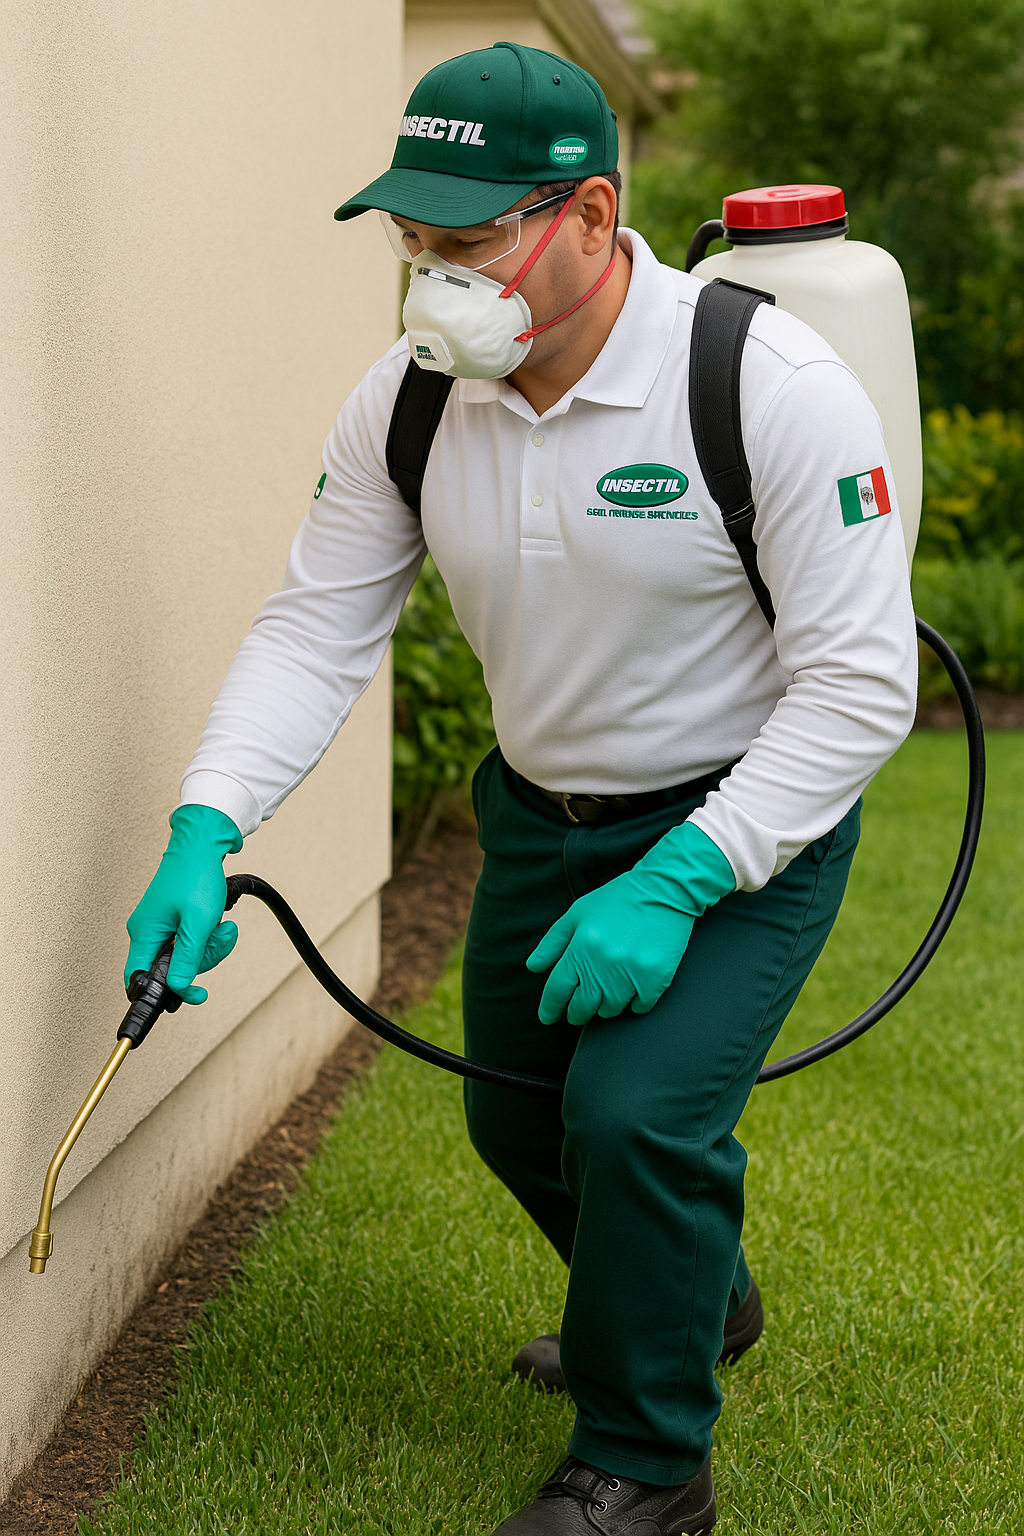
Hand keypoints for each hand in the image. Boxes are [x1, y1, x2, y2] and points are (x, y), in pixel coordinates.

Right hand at [125, 804, 243, 1003]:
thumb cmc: (196, 876)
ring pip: (184, 956)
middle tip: (221, 939)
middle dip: (202, 960)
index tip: (194, 996)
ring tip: (225, 928)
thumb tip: (178, 988)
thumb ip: (187, 959)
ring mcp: (159, 926)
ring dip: (210, 946)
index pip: (139, 979)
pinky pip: (189, 941)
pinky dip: (207, 936)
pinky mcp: (172, 920)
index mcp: (143, 934)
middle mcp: (147, 932)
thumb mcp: (198, 923)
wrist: (202, 844)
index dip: (161, 994)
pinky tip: (219, 923)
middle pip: (169, 970)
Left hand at [527, 872, 695, 1024]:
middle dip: (577, 1013)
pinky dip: (635, 1003)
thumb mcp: (578, 913)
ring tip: (609, 991)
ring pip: (610, 1010)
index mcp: (580, 947)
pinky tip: (634, 988)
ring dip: (606, 1005)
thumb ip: (553, 942)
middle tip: (578, 1011)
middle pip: (582, 1007)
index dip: (550, 1008)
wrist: (664, 889)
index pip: (557, 990)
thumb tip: (533, 968)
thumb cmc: (618, 900)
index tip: (548, 1018)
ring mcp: (630, 974)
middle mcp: (602, 964)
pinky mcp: (656, 979)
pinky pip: (639, 1007)